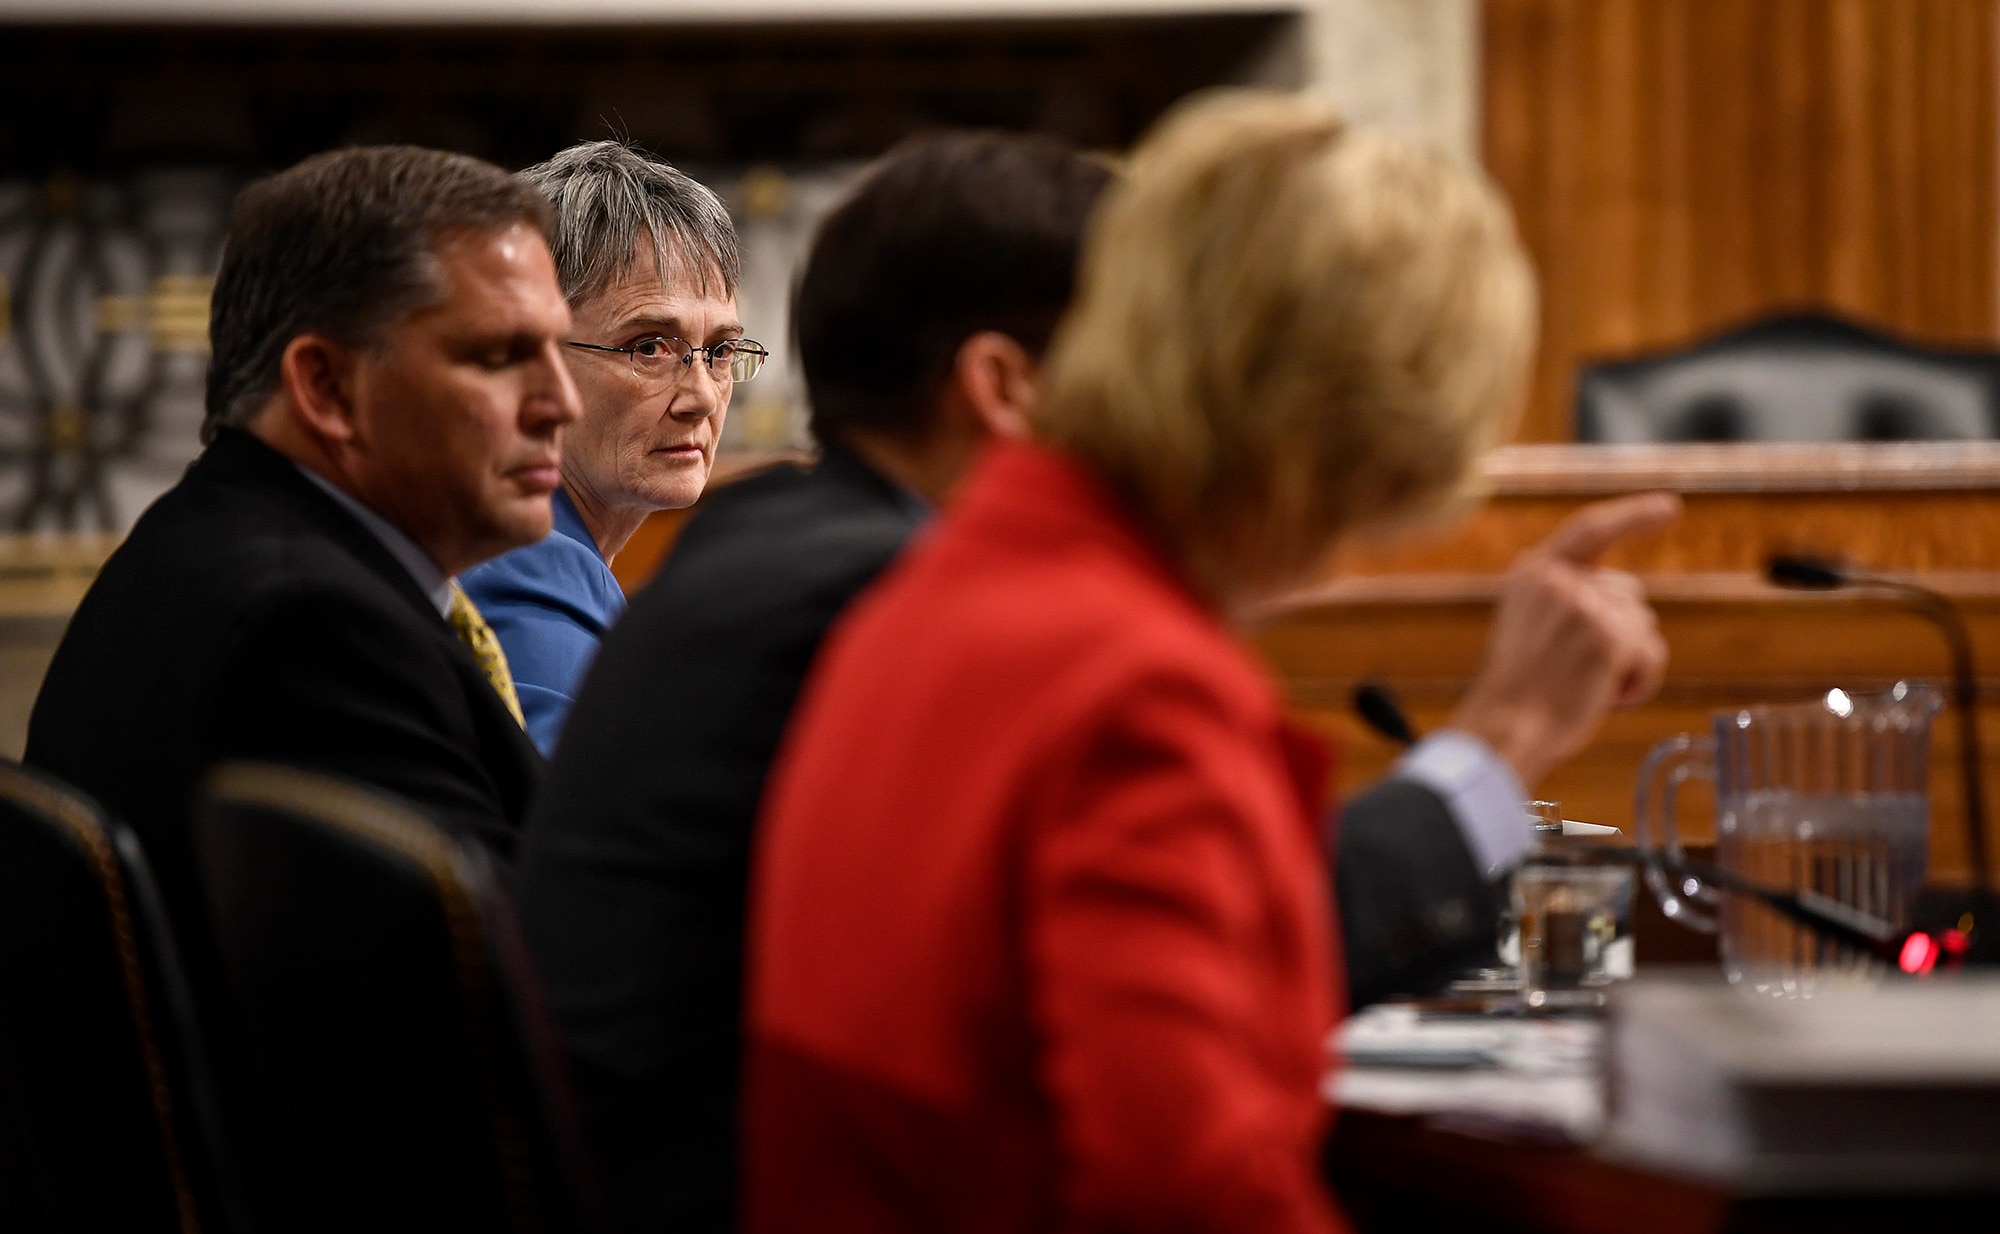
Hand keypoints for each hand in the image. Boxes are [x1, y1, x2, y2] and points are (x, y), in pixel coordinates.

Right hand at [1448, 492, 1680, 789]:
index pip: (1589, 529)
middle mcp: (1557, 579)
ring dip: (1630, 661)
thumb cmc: (1519, 694)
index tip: (1670, 507)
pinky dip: (1640, 682)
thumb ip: (1567, 599)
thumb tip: (1628, 600)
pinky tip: (1605, 697)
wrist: (1505, 729)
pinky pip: (1652, 653)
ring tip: (1589, 686)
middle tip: (1582, 671)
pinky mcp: (1610, 635)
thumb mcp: (1530, 626)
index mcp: (1531, 573)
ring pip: (1643, 624)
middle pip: (1627, 593)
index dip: (1632, 515)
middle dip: (1623, 632)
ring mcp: (1585, 603)